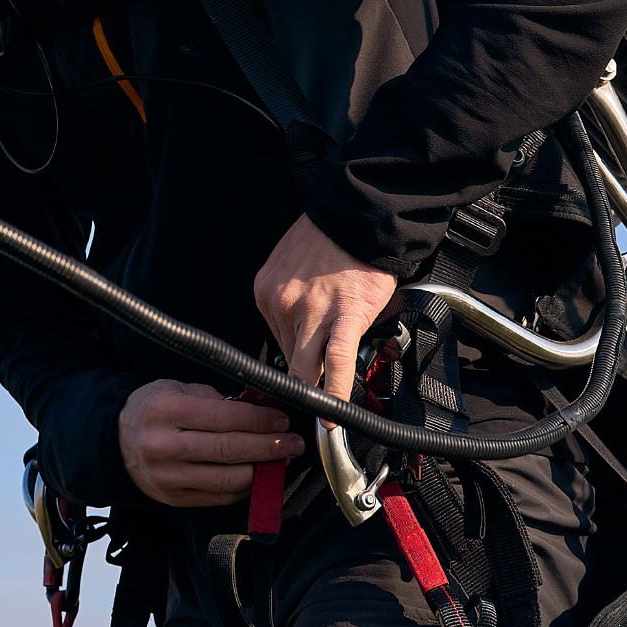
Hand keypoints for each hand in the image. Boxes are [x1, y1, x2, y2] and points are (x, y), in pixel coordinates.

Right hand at [118, 380, 303, 507]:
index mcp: (165, 410)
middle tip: (293, 443)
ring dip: (262, 470)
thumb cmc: (151, 411)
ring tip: (279, 459)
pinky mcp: (173, 498)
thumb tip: (261, 406)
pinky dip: (243, 487)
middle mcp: (164, 445)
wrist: (115, 442)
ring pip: (229, 479)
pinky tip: (256, 475)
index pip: (224, 418)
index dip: (259, 421)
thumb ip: (216, 398)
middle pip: (230, 450)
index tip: (282, 420)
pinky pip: (219, 497)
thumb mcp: (176, 389)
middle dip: (269, 447)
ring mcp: (168, 477)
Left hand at [253, 213, 396, 399]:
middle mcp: (282, 304)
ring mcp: (311, 311)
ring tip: (324, 413)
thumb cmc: (330, 239)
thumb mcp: (292, 268)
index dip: (293, 363)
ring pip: (307, 367)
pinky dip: (336, 391)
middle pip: (289, 359)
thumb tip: (300, 336)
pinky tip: (334, 414)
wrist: (359, 212)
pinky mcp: (344, 314)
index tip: (301, 378)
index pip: (276, 343)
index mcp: (267, 293)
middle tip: (312, 402)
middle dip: (303, 382)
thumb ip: (290, 302)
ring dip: (316, 392)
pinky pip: (336, 360)